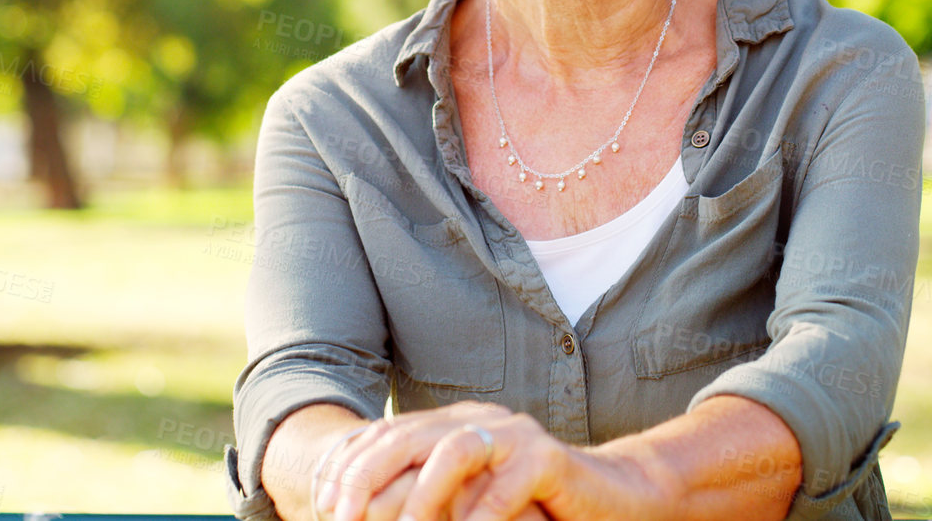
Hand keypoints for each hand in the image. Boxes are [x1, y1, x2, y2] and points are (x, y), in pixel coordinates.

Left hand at [324, 401, 576, 520]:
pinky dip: (480, 517)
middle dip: (367, 479)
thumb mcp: (466, 502)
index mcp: (452, 426)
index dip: (347, 468)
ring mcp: (514, 436)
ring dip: (420, 497)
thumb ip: (424, 502)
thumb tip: (361, 514)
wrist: (610, 498)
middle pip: (408, 437)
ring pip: (453, 452)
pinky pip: (506, 485)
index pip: (385, 436)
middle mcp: (478, 422)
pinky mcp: (548, 460)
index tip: (321, 504)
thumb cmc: (530, 507)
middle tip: (344, 518)